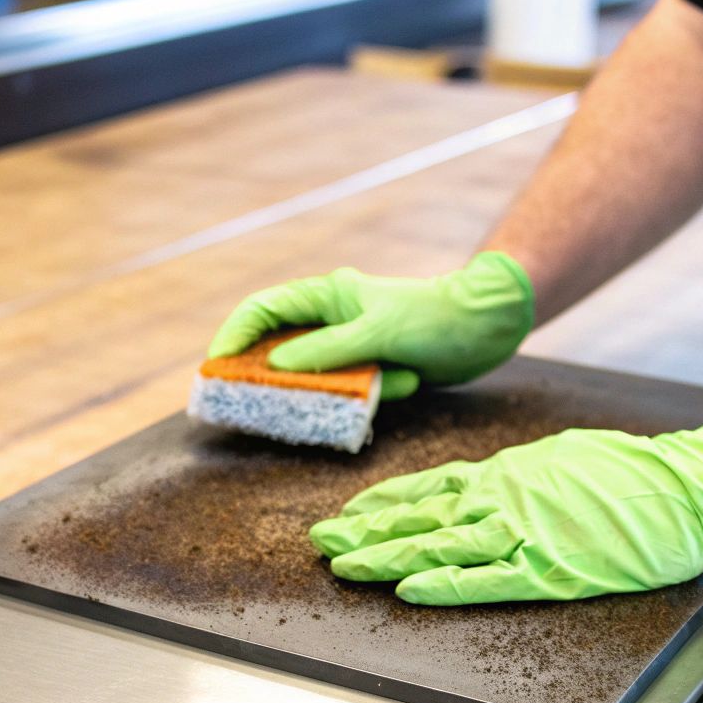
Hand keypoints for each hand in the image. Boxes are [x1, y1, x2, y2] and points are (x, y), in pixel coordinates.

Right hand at [206, 251, 533, 400]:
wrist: (486, 324)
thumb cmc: (432, 318)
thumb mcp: (378, 333)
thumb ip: (328, 351)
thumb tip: (277, 369)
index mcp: (327, 295)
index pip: (263, 310)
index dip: (234, 336)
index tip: (215, 367)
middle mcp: (333, 318)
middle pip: (281, 347)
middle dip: (273, 377)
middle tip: (254, 407)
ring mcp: (352, 344)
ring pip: (318, 375)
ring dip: (334, 392)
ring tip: (346, 401)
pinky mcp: (374, 367)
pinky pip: (355, 390)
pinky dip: (373, 396)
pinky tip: (405, 383)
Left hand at [307, 409, 702, 604]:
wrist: (688, 488)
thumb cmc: (637, 471)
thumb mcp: (565, 456)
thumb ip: (524, 474)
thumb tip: (497, 482)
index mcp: (510, 472)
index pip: (432, 487)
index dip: (385, 503)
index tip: (350, 513)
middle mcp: (505, 498)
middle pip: (421, 516)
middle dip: (366, 531)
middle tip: (321, 542)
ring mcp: (525, 533)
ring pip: (440, 545)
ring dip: (387, 557)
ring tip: (344, 566)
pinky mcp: (551, 568)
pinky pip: (485, 580)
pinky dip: (443, 585)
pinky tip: (407, 591)